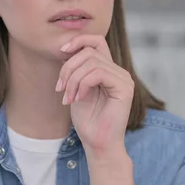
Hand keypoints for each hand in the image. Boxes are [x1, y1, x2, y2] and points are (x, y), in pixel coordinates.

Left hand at [56, 34, 134, 155]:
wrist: (97, 144)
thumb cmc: (87, 120)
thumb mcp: (76, 88)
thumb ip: (75, 69)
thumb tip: (65, 48)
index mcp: (108, 69)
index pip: (96, 41)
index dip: (78, 40)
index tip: (61, 52)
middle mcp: (118, 71)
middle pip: (89, 51)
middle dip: (68, 68)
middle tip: (60, 88)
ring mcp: (123, 78)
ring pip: (91, 62)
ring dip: (72, 79)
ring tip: (67, 97)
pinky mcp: (124, 87)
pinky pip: (98, 73)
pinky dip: (82, 84)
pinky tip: (77, 98)